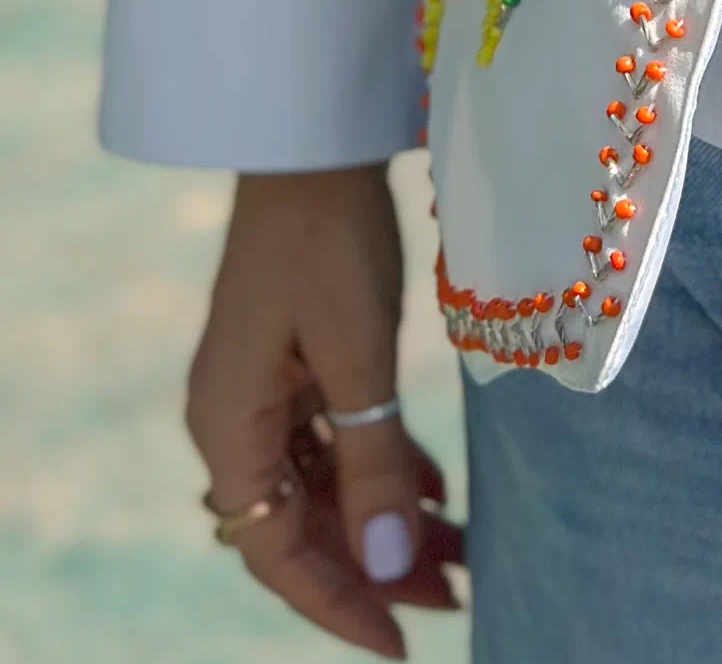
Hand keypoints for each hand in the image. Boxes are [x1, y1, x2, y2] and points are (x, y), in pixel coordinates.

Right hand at [186, 164, 463, 657]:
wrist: (315, 140)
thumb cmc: (329, 236)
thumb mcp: (358, 355)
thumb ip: (372, 463)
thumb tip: (386, 569)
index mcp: (229, 426)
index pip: (274, 551)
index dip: (337, 604)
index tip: (401, 642)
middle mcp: (237, 418)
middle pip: (302, 522)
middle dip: (373, 568)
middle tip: (454, 596)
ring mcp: (266, 388)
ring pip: (326, 483)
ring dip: (384, 520)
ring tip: (460, 555)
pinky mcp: (300, 359)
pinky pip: (337, 439)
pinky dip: (384, 468)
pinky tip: (435, 493)